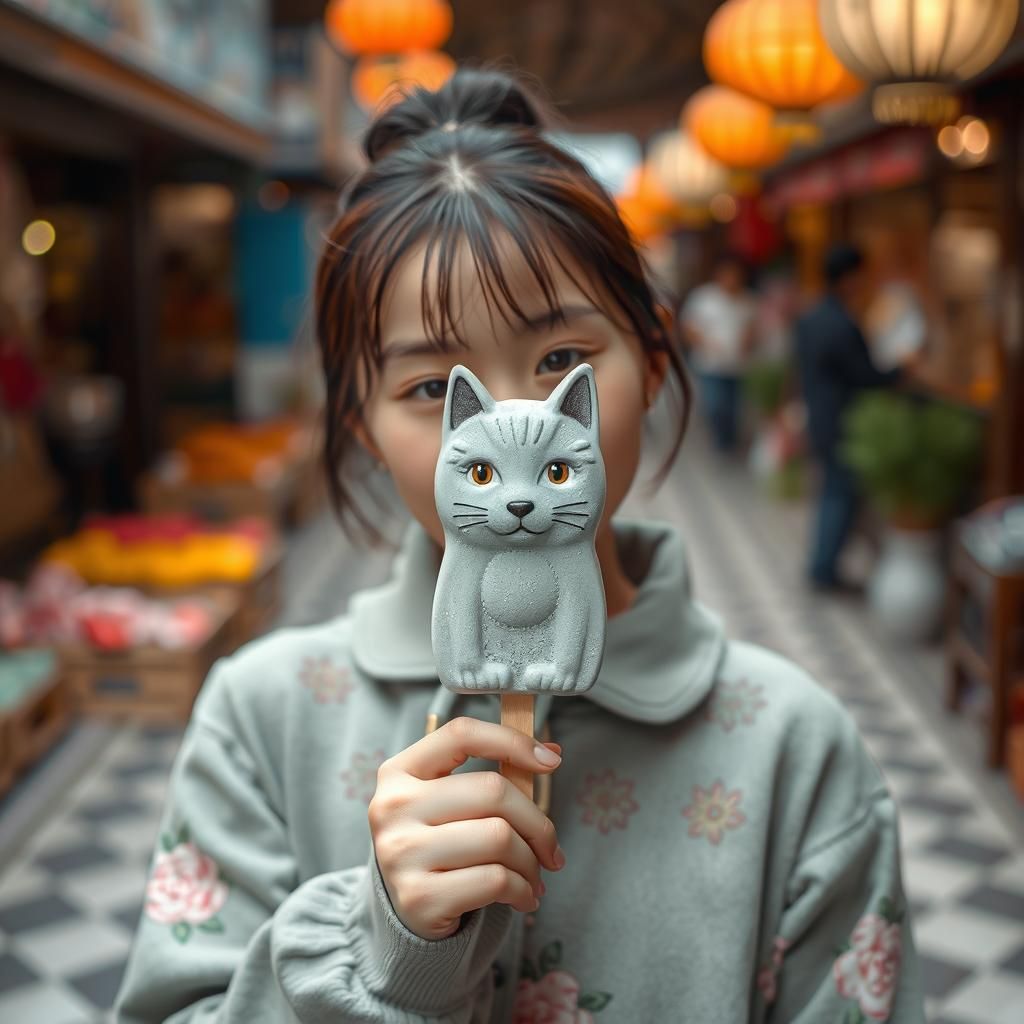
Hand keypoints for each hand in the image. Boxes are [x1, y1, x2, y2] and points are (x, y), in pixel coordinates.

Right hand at [368, 717, 564, 940]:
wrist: (407, 913)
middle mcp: (393, 806)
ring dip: (531, 862)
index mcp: (400, 771)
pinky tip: (523, 896)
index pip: (461, 735)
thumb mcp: (452, 804)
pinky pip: (496, 880)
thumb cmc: (442, 846)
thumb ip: (494, 777)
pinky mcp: (418, 896)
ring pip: (499, 837)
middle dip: (537, 823)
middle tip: (550, 848)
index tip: (552, 761)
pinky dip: (523, 890)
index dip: (512, 741)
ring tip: (533, 876)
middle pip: (493, 790)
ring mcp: (401, 852)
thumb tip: (552, 754)